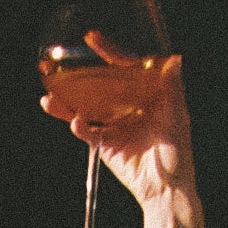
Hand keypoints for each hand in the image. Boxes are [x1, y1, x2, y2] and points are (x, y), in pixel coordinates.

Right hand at [41, 39, 192, 210]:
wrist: (166, 188)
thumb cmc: (177, 153)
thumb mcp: (178, 117)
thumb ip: (173, 89)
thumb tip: (174, 59)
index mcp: (144, 94)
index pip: (124, 68)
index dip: (110, 53)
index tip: (94, 39)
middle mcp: (127, 106)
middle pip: (101, 85)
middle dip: (82, 74)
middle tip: (66, 59)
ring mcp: (114, 125)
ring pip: (87, 108)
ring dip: (67, 103)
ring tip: (49, 98)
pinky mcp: (105, 145)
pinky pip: (88, 133)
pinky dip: (79, 126)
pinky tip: (74, 121)